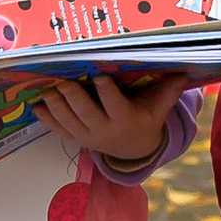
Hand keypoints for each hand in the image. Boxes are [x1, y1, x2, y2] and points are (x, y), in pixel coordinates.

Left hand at [39, 72, 185, 163]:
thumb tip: (183, 72)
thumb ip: (167, 91)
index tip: (100, 75)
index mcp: (125, 120)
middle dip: (74, 99)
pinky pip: (59, 130)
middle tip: (63, 83)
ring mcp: (88, 137)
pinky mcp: (76, 139)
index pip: (115, 105)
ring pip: (69, 123)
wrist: (133, 149)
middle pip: (86, 114)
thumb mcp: (157, 108)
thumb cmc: (145, 119)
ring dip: (56, 108)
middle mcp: (105, 131)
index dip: (107, 92)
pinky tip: (37, 106)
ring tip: (47, 92)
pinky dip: (47, 119)